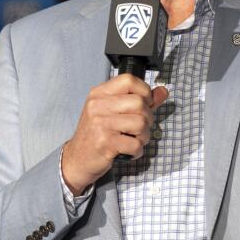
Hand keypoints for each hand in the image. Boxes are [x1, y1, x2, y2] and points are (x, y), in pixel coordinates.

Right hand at [61, 73, 167, 194]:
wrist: (77, 159)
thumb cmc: (96, 134)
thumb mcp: (113, 112)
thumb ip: (140, 100)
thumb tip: (162, 91)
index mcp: (99, 93)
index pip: (129, 80)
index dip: (144, 91)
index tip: (145, 103)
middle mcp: (98, 106)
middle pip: (139, 103)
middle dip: (148, 118)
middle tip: (140, 127)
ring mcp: (100, 124)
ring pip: (141, 123)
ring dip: (144, 136)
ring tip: (134, 139)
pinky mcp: (105, 143)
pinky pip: (135, 144)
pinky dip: (137, 151)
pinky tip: (128, 151)